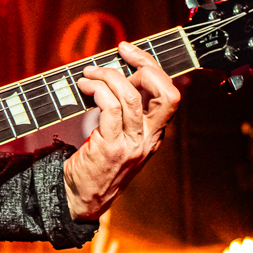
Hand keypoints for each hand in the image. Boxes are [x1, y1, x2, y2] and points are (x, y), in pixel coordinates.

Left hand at [63, 41, 180, 222]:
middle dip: (144, 65)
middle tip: (120, 53)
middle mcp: (148, 139)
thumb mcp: (118, 138)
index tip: (131, 52)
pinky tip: (85, 87)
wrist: (82, 201)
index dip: (153, 67)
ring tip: (89, 73)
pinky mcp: (110, 148)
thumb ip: (123, 112)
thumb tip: (115, 76)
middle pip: (165, 93)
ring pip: (132, 96)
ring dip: (108, 75)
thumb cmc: (96, 164)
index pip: (170, 94)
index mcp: (154, 134)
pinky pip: (109, 108)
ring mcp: (131, 145)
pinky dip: (97, 90)